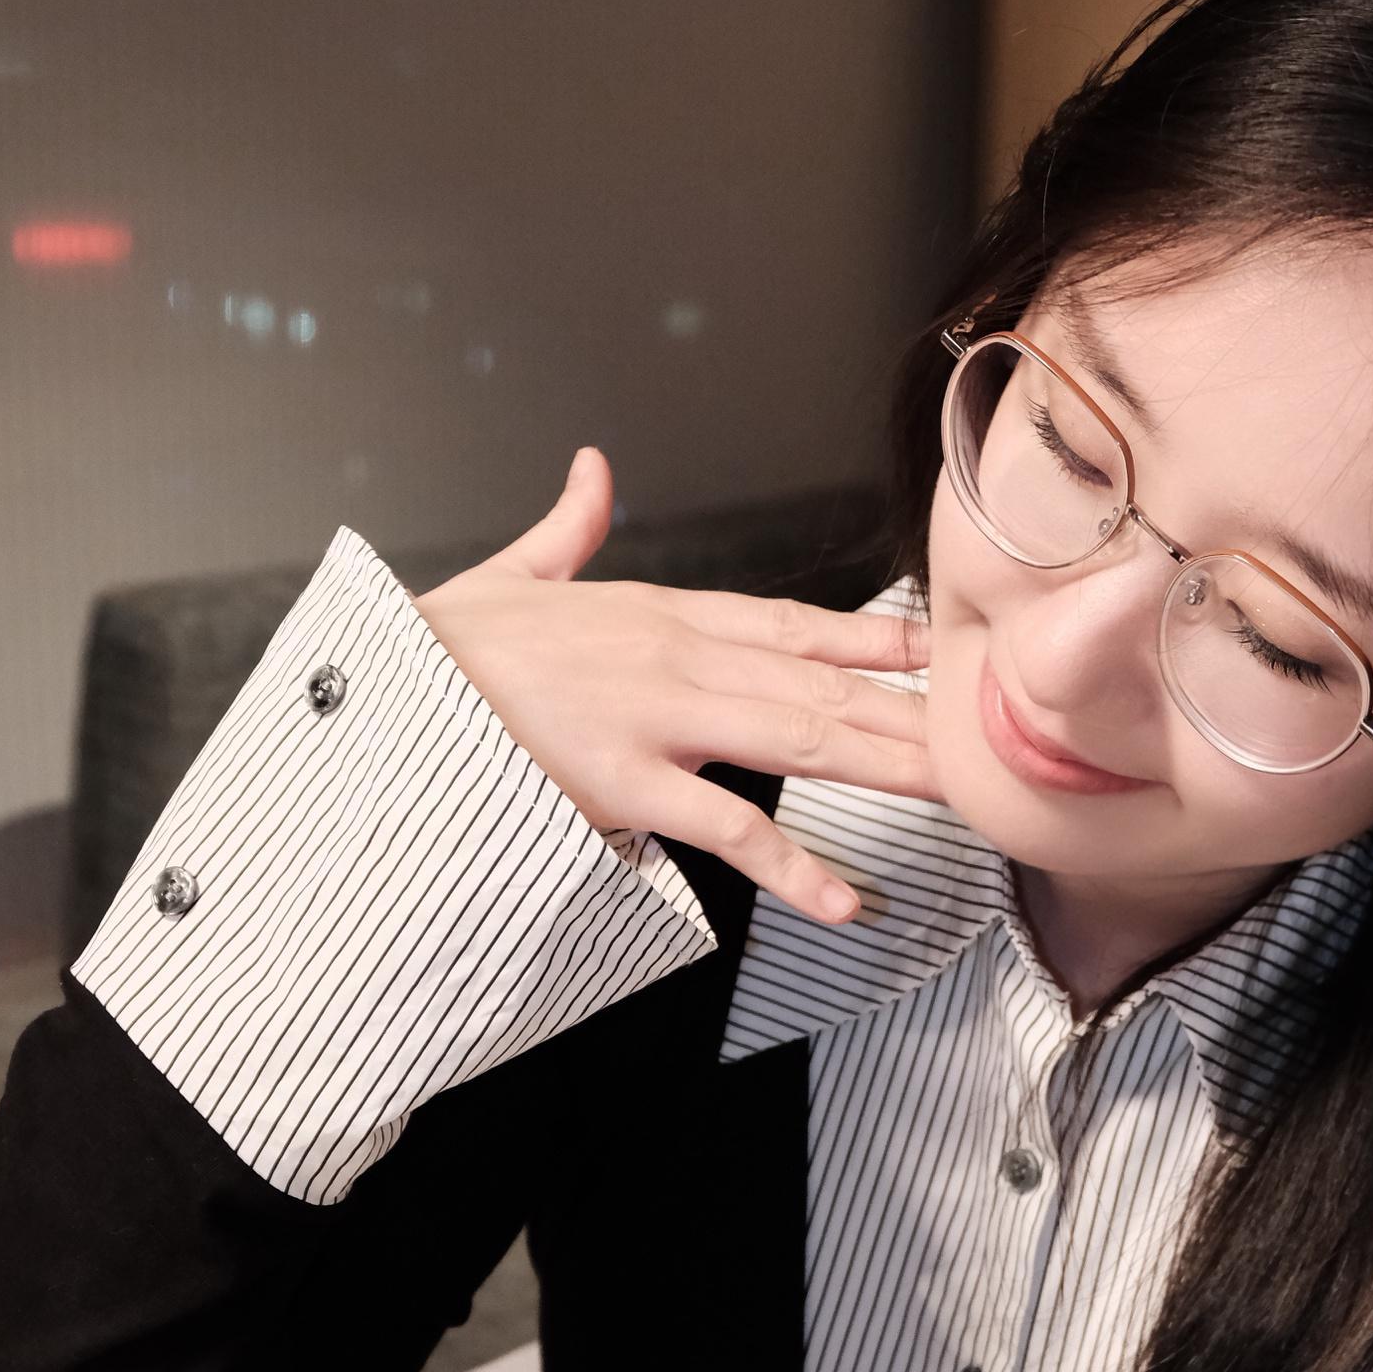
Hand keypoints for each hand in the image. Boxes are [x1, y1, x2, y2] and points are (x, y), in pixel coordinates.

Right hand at [416, 448, 933, 925]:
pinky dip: (793, 868)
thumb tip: (591, 470)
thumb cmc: (444, 646)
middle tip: (992, 740)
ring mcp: (657, 720)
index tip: (945, 651)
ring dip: (887, 770)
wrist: (380, 686)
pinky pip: (728, 829)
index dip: (877, 641)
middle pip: (823, 687)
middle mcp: (677, 658)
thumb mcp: (515, 572)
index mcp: (661, 613)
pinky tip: (848, 901)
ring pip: (800, 742)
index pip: (795, 624)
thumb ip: (570, 526)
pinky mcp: (625, 783)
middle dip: (913, 716)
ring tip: (962, 797)